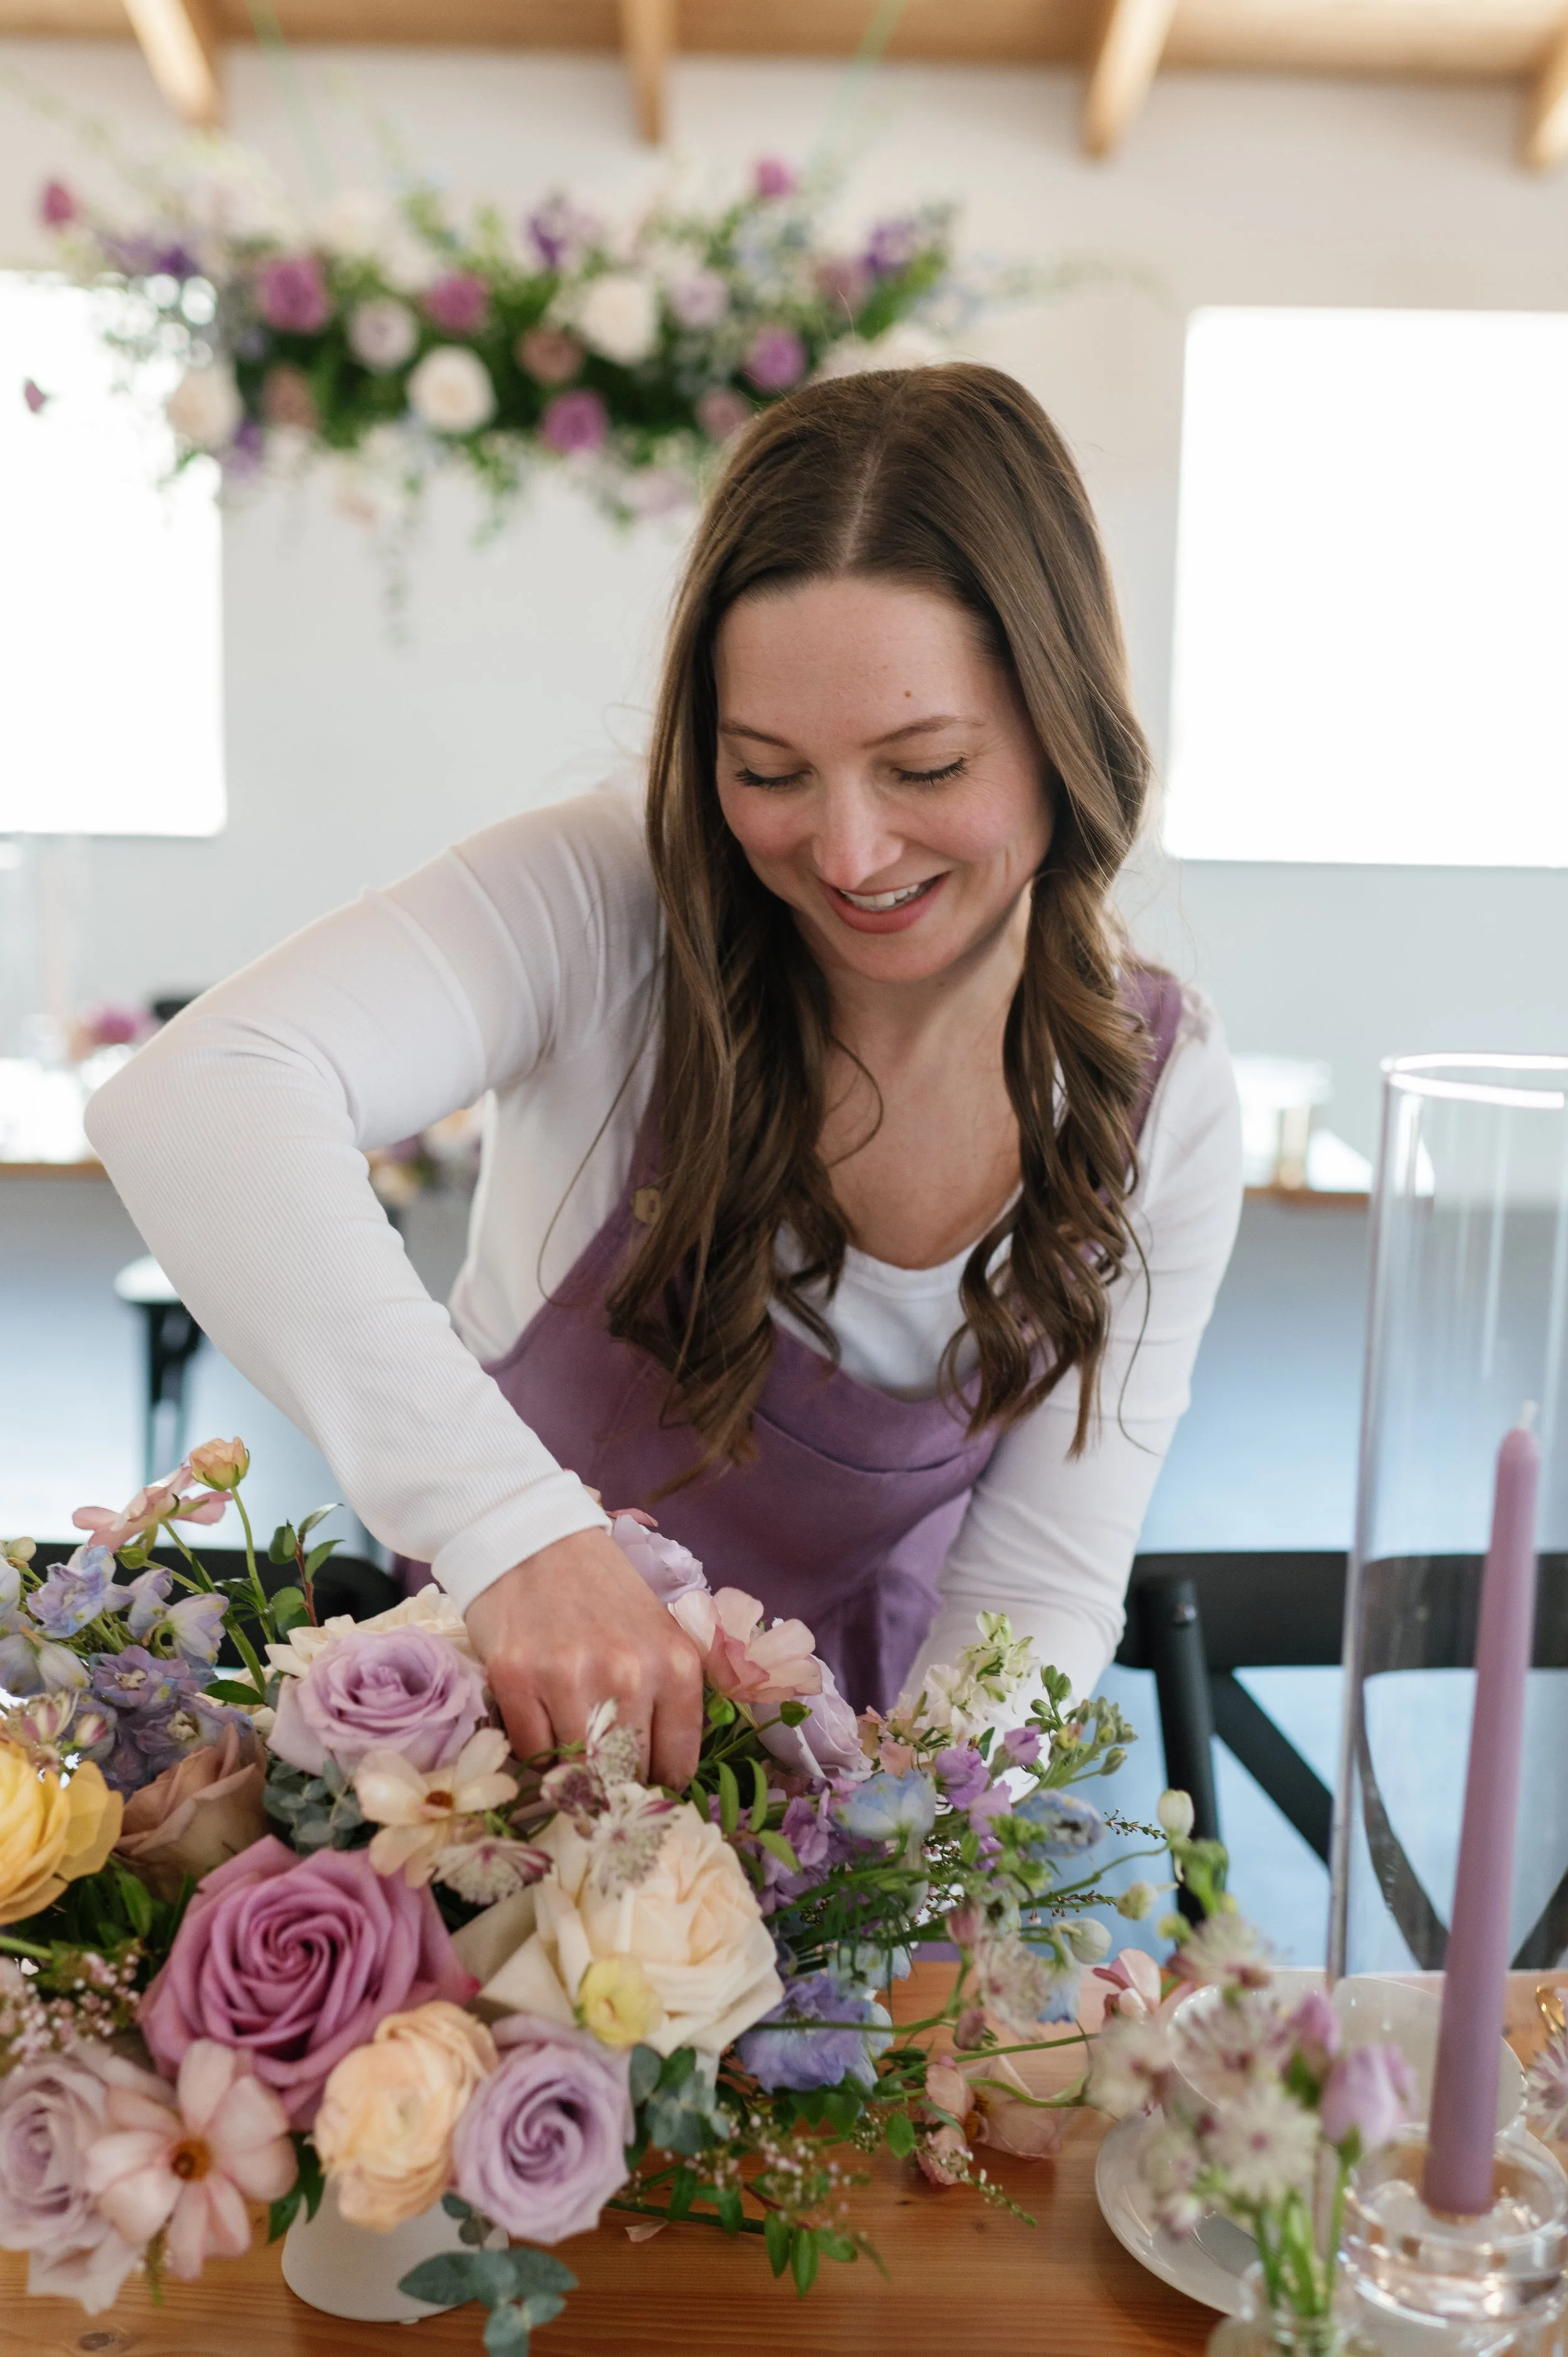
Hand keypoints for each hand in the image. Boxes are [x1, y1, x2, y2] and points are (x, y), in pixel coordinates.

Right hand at [464, 1527, 703, 1789]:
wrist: (533, 1538)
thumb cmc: (601, 1589)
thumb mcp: (660, 1631)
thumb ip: (670, 1693)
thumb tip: (667, 1772)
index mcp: (675, 1665)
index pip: (676, 1766)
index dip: (657, 1782)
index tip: (642, 1783)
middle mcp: (627, 1675)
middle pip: (626, 1773)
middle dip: (616, 1781)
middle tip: (603, 1771)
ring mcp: (569, 1679)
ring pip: (577, 1768)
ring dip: (573, 1769)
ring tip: (570, 1744)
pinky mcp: (515, 1680)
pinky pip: (531, 1752)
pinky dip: (536, 1752)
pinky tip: (541, 1726)